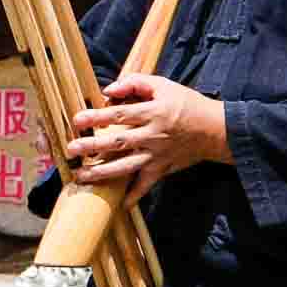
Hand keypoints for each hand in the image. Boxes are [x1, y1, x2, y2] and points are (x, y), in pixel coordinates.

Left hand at [67, 71, 228, 200]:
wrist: (216, 130)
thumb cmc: (186, 104)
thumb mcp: (164, 85)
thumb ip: (136, 83)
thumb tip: (109, 89)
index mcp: (153, 113)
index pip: (120, 115)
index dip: (98, 117)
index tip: (77, 120)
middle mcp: (153, 136)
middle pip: (118, 142)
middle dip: (92, 146)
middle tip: (71, 149)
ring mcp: (157, 155)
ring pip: (126, 166)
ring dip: (102, 173)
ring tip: (80, 176)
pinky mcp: (162, 168)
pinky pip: (147, 184)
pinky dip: (134, 195)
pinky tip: (119, 204)